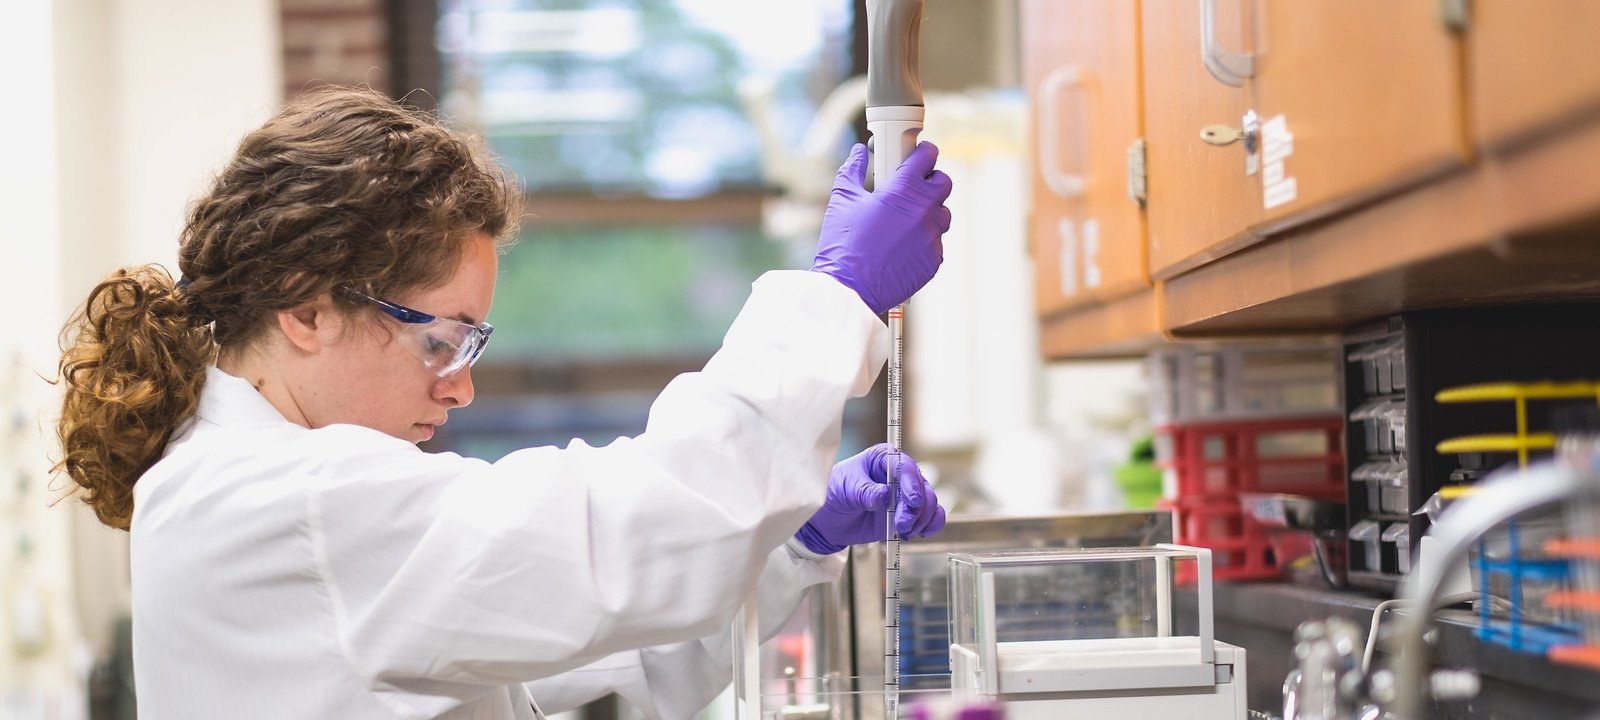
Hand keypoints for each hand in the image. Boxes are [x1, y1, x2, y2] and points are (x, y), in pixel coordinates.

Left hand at [794, 443, 946, 555]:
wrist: (832, 519)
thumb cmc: (836, 494)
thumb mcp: (845, 490)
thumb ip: (865, 492)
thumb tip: (885, 496)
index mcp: (883, 458)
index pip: (905, 466)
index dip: (912, 483)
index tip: (912, 501)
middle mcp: (900, 474)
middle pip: (921, 487)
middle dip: (916, 508)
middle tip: (902, 525)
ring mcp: (906, 494)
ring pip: (929, 502)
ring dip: (921, 519)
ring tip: (904, 532)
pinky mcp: (910, 512)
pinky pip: (931, 516)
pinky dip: (931, 525)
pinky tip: (920, 533)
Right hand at [810, 142, 953, 314]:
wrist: (849, 288)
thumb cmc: (843, 243)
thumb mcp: (842, 199)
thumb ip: (853, 170)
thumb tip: (858, 153)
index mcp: (903, 190)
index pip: (928, 156)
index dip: (923, 152)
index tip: (919, 154)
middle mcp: (923, 211)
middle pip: (943, 183)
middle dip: (930, 180)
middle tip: (912, 186)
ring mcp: (931, 237)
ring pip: (943, 214)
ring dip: (930, 211)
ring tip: (906, 218)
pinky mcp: (933, 260)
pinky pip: (936, 242)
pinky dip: (923, 240)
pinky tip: (903, 244)